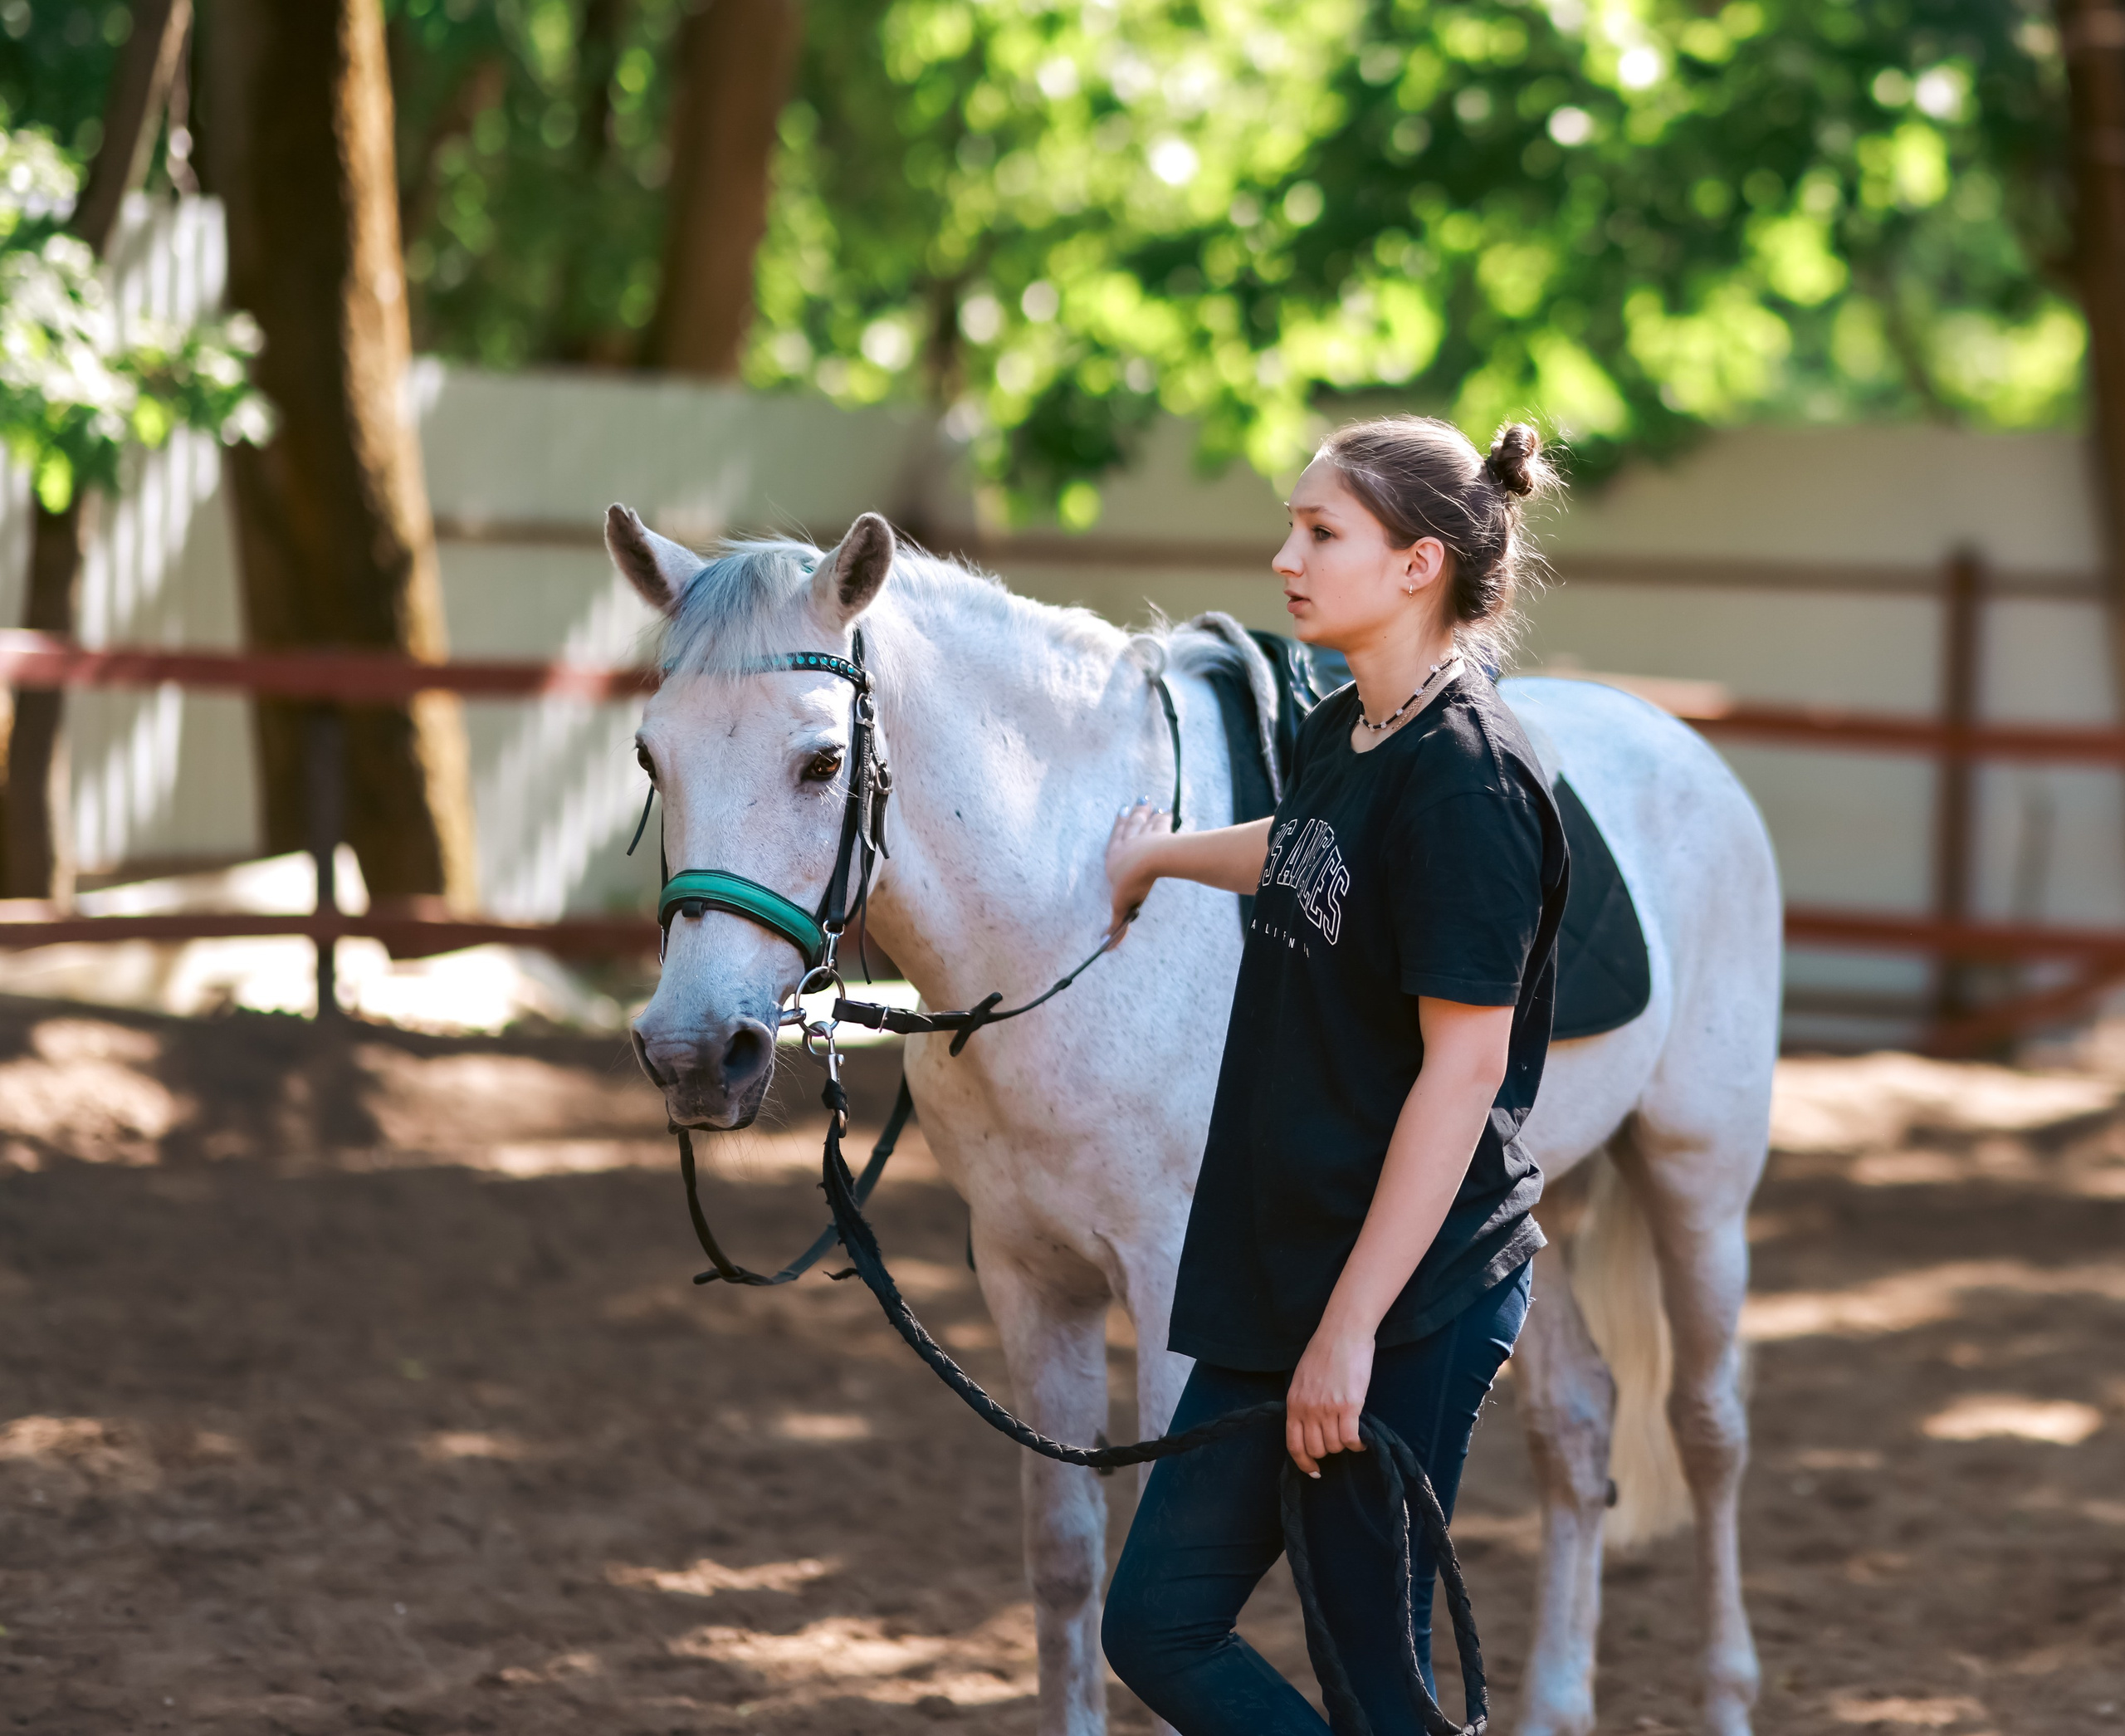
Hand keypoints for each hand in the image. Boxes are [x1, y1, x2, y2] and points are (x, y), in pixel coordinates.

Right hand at [1103, 798, 1168, 947]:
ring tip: (1147, 803)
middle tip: (1136, 803)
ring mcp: (1144, 837)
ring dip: (1145, 813)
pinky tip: (1167, 812)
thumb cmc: (1132, 884)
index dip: (1117, 827)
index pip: (1114, 841)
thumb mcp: (1122, 906)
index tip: (1119, 814)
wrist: (1148, 863)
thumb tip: (1106, 946)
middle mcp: (1127, 844)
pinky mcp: (1160, 835)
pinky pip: (1162, 824)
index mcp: (1114, 858)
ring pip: (1144, 822)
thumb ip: (1117, 925)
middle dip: (1132, 815)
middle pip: (1130, 827)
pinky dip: (1164, 818)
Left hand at [1285, 1325, 1372, 1476]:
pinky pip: (1351, 1438)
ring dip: (1344, 1445)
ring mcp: (1328, 1408)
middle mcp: (1308, 1409)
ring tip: (1350, 1436)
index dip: (1303, 1462)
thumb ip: (1303, 1403)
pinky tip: (1361, 1440)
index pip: (1293, 1444)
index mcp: (1294, 1403)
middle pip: (1316, 1448)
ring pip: (1335, 1445)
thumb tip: (1309, 1426)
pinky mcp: (1349, 1405)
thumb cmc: (1324, 1352)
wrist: (1343, 1333)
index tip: (1314, 1470)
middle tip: (1337, 1443)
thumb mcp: (1302, 1379)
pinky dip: (1357, 1444)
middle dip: (1328, 1451)